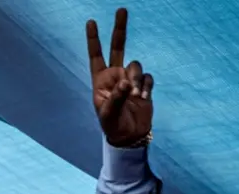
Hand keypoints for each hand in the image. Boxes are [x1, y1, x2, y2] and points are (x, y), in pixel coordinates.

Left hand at [86, 8, 153, 146]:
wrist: (130, 136)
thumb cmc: (112, 126)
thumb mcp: (108, 114)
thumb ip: (116, 97)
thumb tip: (126, 82)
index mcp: (100, 80)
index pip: (96, 56)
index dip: (93, 39)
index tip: (91, 22)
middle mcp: (115, 76)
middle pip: (118, 47)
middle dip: (119, 29)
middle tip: (121, 10)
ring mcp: (130, 79)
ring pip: (136, 65)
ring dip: (136, 79)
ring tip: (134, 96)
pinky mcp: (143, 86)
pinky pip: (147, 77)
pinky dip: (146, 86)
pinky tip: (143, 98)